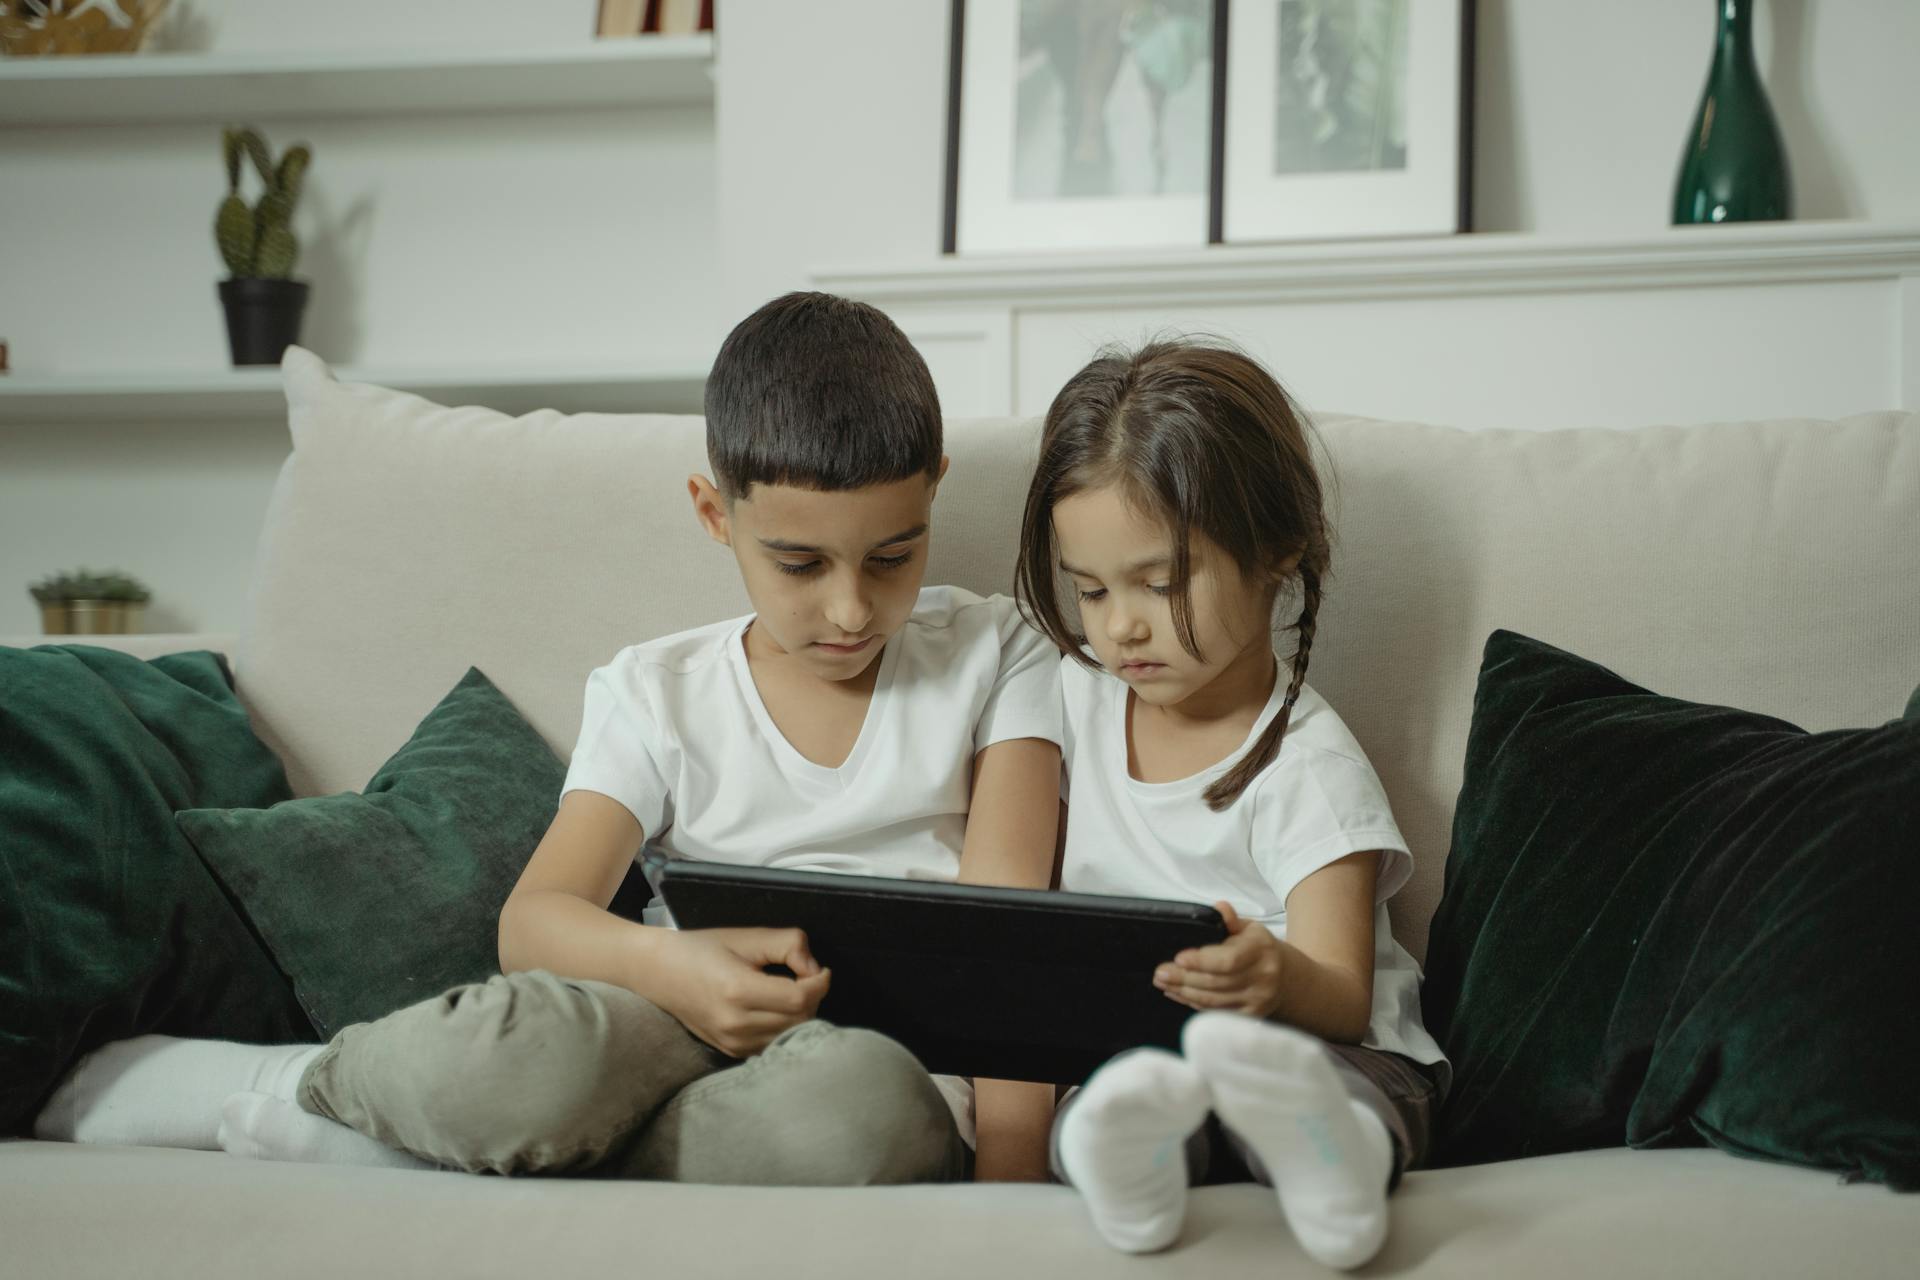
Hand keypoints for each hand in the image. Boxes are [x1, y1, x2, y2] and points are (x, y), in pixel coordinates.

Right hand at [651, 927, 829, 1057]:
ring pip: (789, 1036)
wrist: (659, 972)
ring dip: (801, 1015)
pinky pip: (772, 1045)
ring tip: (792, 993)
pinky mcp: (730, 1051)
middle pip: (799, 1020)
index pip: (800, 999)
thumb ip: (787, 945)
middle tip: (806, 978)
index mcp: (738, 991)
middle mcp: (735, 1024)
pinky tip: (777, 1011)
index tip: (822, 971)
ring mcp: (732, 1042)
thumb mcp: (746, 937)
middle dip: (813, 998)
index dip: (819, 983)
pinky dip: (784, 1029)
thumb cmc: (702, 949)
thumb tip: (814, 967)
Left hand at [1154, 902, 1289, 1018]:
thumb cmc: (1258, 948)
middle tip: (1160, 973)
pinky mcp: (1250, 1015)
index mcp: (1261, 950)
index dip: (1201, 961)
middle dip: (1184, 978)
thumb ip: (1231, 919)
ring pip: (1214, 999)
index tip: (1178, 958)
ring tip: (1163, 982)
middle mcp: (1262, 977)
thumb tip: (1219, 907)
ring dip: (1184, 992)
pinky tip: (1177, 993)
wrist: (1285, 977)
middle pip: (1216, 982)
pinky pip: (1216, 1010)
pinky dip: (1193, 1003)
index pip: (1229, 960)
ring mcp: (1257, 1000)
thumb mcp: (1249, 928)